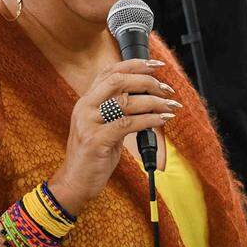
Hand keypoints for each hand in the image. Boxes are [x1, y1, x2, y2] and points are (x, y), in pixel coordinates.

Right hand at [47, 59, 177, 214]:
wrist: (75, 181)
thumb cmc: (94, 154)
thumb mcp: (103, 126)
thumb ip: (118, 109)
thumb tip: (148, 95)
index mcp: (87, 100)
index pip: (110, 71)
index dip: (134, 64)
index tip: (156, 65)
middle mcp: (85, 107)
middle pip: (118, 81)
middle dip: (147, 81)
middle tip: (166, 90)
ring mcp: (89, 123)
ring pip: (126, 102)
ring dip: (154, 102)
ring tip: (170, 107)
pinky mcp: (96, 140)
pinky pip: (128, 124)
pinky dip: (149, 120)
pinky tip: (162, 120)